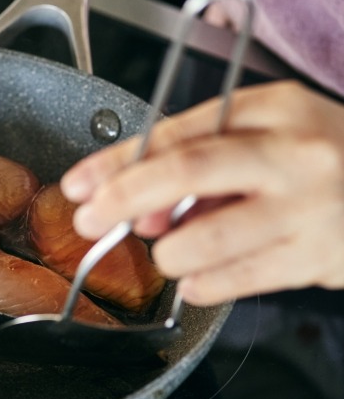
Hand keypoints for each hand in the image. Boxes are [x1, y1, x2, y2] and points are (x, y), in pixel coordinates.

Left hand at [60, 81, 343, 304]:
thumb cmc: (326, 157)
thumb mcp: (270, 135)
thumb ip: (203, 162)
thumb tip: (142, 208)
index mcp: (272, 111)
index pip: (176, 134)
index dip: (117, 162)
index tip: (79, 183)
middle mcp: (291, 154)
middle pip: (187, 172)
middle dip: (124, 199)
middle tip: (92, 220)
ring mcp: (308, 208)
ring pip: (205, 238)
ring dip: (168, 253)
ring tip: (171, 252)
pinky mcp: (318, 258)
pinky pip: (237, 280)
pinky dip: (201, 286)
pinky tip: (196, 280)